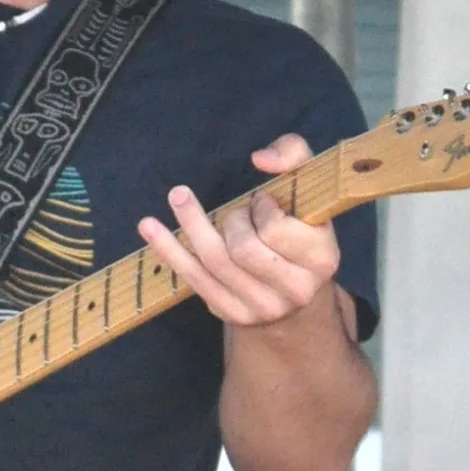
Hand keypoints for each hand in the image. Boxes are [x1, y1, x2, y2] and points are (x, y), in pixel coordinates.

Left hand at [137, 134, 343, 331]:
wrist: (295, 294)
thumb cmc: (298, 230)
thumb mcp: (308, 191)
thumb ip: (294, 156)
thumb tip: (261, 158)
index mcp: (321, 259)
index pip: (277, 230)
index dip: (262, 208)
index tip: (262, 201)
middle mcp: (295, 289)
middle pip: (244, 250)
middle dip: (233, 220)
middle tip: (238, 212)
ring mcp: (262, 307)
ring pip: (215, 262)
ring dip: (193, 225)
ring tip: (179, 197)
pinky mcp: (231, 314)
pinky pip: (193, 278)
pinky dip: (168, 249)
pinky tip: (148, 227)